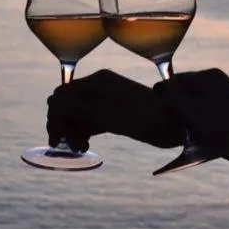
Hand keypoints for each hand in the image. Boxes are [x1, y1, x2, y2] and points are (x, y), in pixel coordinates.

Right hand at [47, 69, 184, 151]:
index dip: (55, 116)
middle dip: (62, 124)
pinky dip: (83, 132)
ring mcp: (107, 101)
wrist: (176, 124)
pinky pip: (89, 121)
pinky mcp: (113, 114)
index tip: (58, 139)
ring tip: (79, 148)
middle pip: (67, 104)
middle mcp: (100, 88)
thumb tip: (52, 102)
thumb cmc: (143, 117)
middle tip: (66, 146)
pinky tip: (84, 145)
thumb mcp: (107, 113)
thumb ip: (77, 106)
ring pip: (77, 114)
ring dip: (72, 130)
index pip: (62, 95)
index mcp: (98, 81)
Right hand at [154, 68, 228, 153]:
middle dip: (177, 110)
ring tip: (189, 137)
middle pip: (185, 95)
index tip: (164, 114)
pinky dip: (202, 130)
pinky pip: (208, 120)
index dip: (165, 97)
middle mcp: (216, 85)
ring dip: (189, 122)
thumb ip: (172, 98)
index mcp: (207, 77)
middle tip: (177, 127)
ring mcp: (224, 99)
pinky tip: (201, 143)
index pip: (175, 81)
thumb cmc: (226, 124)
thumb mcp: (193, 110)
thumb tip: (159, 87)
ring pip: (196, 109)